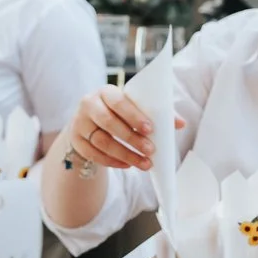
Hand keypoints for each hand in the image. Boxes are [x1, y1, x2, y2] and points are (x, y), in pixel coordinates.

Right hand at [64, 87, 181, 169]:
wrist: (89, 122)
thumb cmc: (118, 113)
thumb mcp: (133, 108)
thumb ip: (155, 113)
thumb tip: (181, 123)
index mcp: (105, 92)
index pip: (118, 102)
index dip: (133, 116)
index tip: (150, 129)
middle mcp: (88, 105)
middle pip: (108, 123)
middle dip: (131, 138)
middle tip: (151, 150)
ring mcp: (79, 123)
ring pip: (102, 142)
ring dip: (125, 154)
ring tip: (144, 163)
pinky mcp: (76, 141)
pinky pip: (94, 154)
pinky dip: (112, 161)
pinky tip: (128, 165)